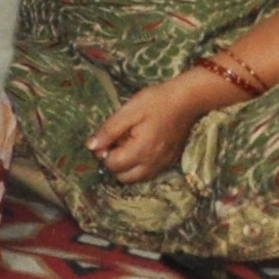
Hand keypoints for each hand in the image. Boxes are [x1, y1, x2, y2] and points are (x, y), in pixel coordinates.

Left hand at [89, 74, 225, 187]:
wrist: (187, 101)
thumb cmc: (156, 102)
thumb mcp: (128, 111)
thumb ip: (108, 131)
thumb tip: (90, 147)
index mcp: (141, 151)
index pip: (112, 165)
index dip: (103, 153)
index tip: (105, 138)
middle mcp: (153, 164)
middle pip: (123, 177)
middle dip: (113, 163)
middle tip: (115, 142)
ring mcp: (164, 164)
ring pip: (137, 177)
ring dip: (126, 166)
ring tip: (127, 144)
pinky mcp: (171, 161)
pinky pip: (150, 172)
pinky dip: (140, 165)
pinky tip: (140, 147)